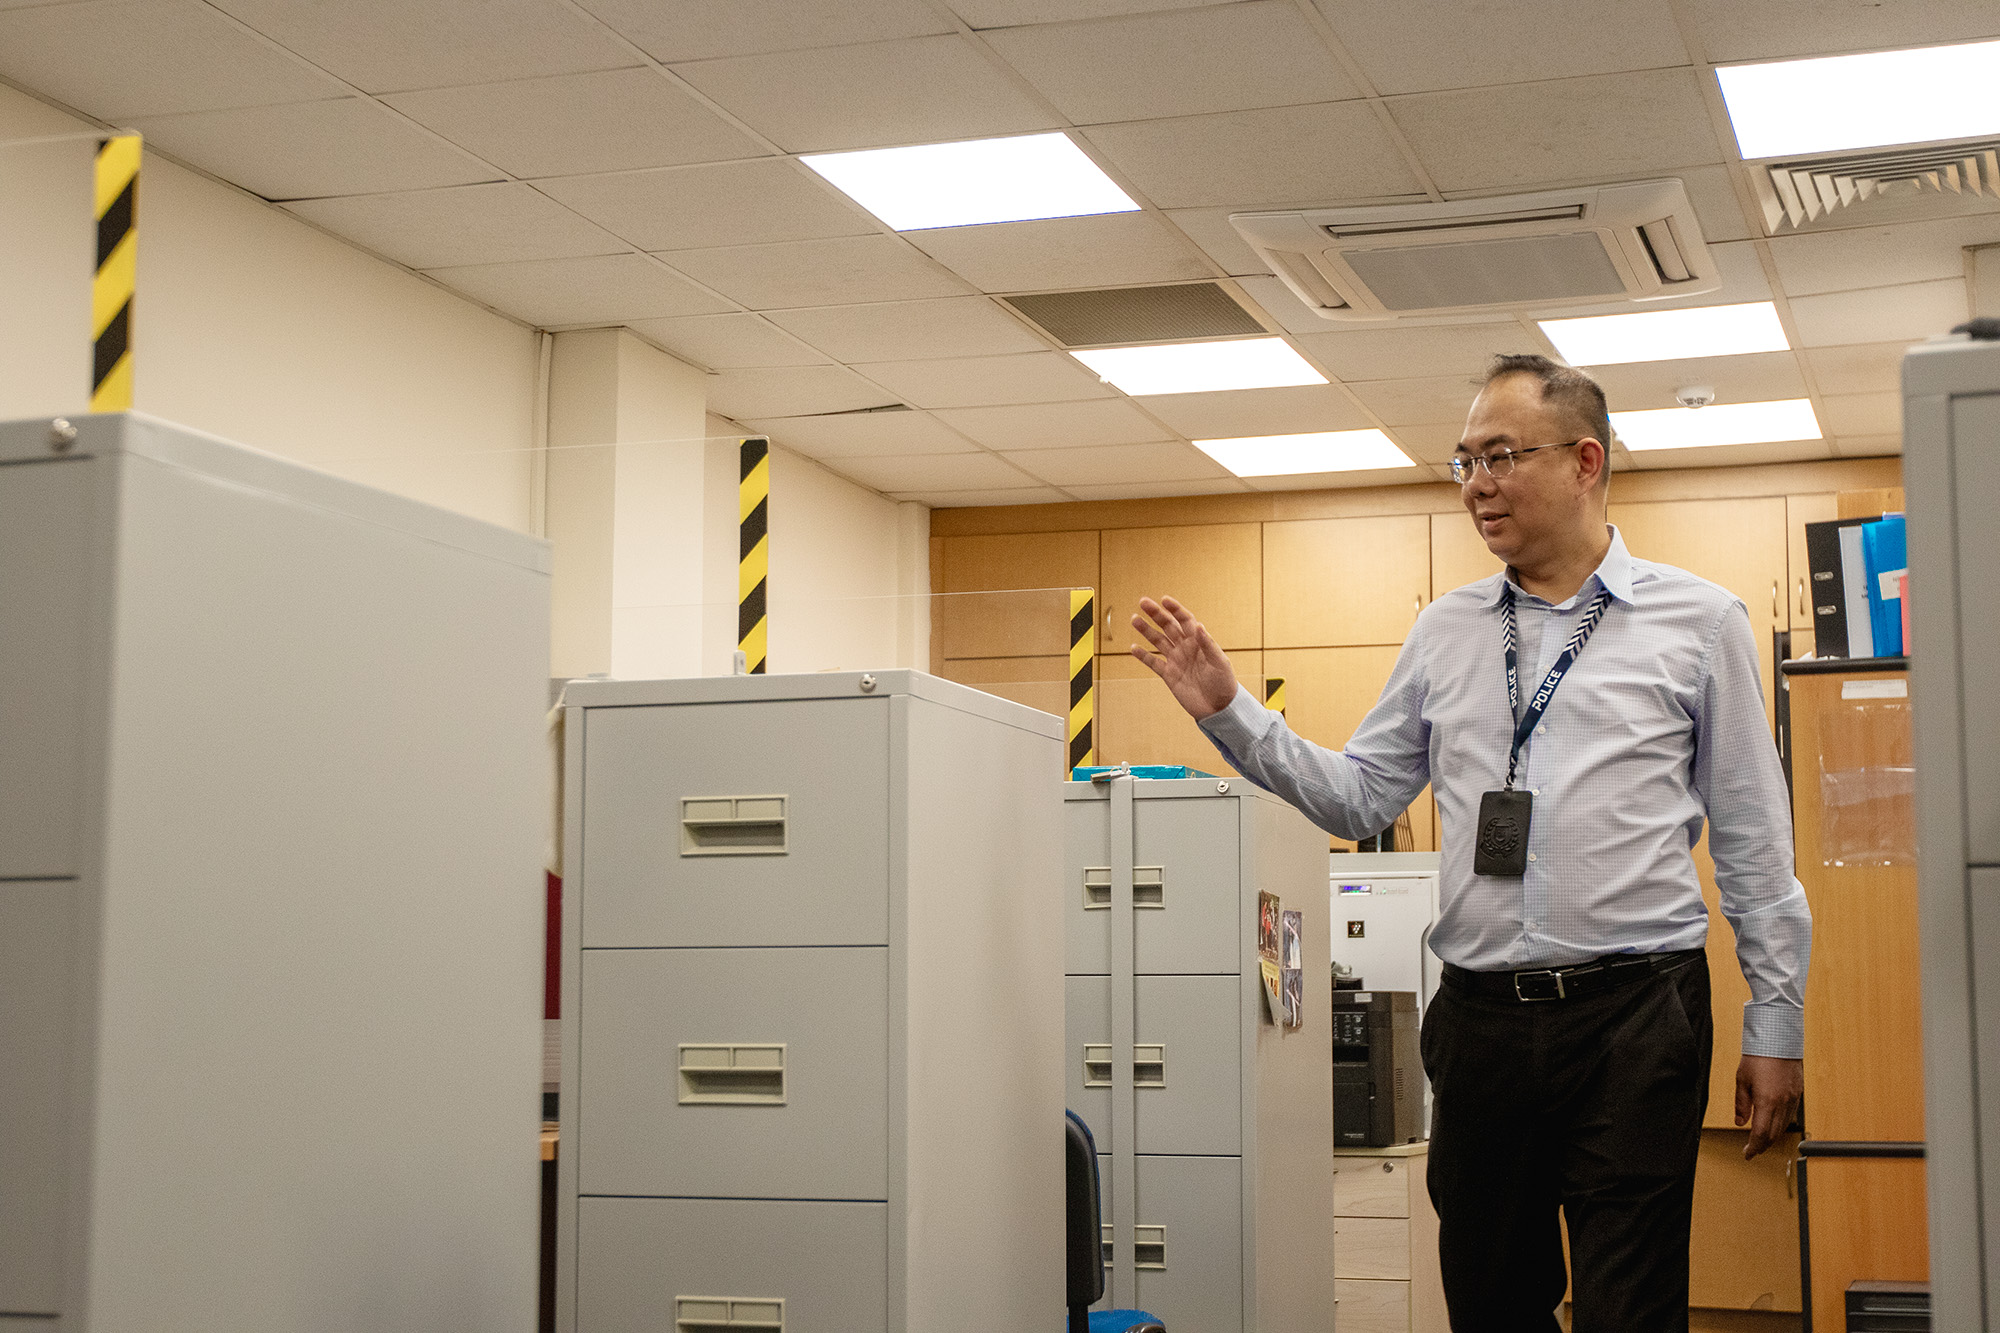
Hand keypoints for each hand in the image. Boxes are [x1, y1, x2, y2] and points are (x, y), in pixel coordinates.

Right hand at [1129, 596, 1239, 720]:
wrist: (1219, 708)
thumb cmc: (1224, 683)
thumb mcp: (1219, 662)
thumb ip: (1208, 644)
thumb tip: (1198, 626)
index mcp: (1198, 641)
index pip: (1185, 620)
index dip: (1175, 609)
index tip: (1164, 600)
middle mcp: (1185, 648)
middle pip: (1168, 626)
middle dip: (1156, 614)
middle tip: (1143, 602)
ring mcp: (1176, 660)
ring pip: (1158, 641)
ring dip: (1146, 630)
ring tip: (1135, 620)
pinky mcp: (1169, 675)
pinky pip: (1153, 663)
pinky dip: (1143, 656)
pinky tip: (1134, 648)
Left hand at [1735, 1054, 1802, 1158]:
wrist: (1777, 1041)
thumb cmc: (1757, 1058)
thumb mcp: (1741, 1080)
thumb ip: (1741, 1104)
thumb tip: (1740, 1122)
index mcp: (1767, 1102)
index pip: (1761, 1134)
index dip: (1753, 1148)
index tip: (1747, 1154)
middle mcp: (1782, 1104)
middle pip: (1773, 1135)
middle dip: (1762, 1146)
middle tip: (1752, 1151)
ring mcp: (1793, 1100)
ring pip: (1783, 1127)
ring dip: (1772, 1138)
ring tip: (1760, 1141)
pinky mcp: (1798, 1094)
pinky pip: (1790, 1117)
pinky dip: (1781, 1126)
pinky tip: (1773, 1126)